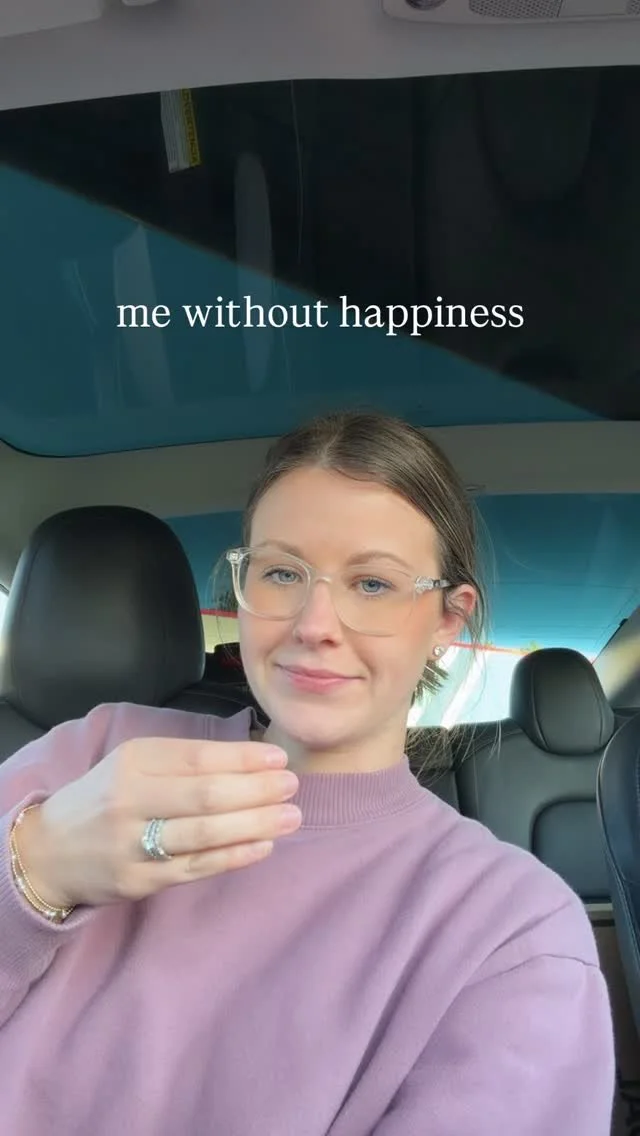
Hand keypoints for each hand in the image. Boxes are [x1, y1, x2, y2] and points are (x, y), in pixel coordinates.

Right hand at [15, 738, 299, 909]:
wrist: (49, 851)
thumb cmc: (106, 798)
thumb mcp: (132, 764)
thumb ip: (183, 760)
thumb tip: (251, 758)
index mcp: (132, 762)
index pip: (198, 757)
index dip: (243, 759)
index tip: (278, 759)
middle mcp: (130, 800)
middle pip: (206, 795)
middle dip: (257, 790)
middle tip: (292, 786)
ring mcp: (133, 844)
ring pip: (205, 833)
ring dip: (255, 824)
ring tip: (290, 816)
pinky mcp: (139, 881)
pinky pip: (196, 868)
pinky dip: (234, 857)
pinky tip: (263, 847)